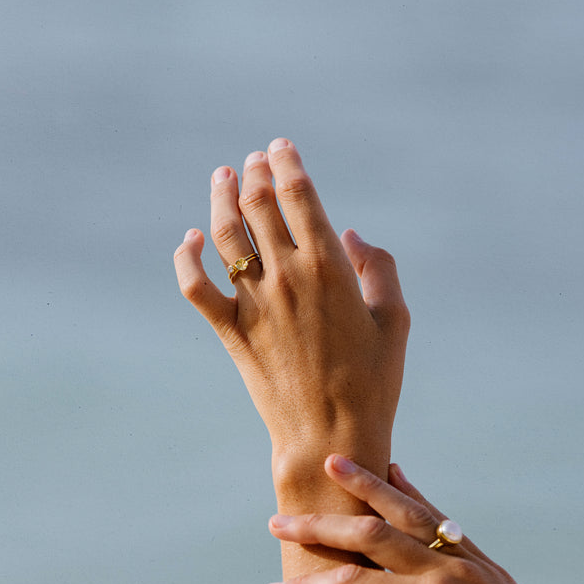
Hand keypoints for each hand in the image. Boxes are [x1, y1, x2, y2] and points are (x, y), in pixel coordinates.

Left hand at [173, 140, 409, 490]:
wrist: (331, 436)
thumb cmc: (374, 381)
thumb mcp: (395, 319)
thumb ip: (377, 267)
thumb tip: (351, 234)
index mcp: (330, 267)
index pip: (299, 196)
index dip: (287, 164)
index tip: (280, 148)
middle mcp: (287, 276)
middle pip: (259, 205)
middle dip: (255, 174)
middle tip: (253, 160)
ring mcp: (254, 302)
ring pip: (225, 233)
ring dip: (220, 197)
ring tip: (222, 176)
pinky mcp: (231, 331)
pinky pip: (196, 286)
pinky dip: (187, 257)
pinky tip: (190, 238)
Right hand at [263, 457, 583, 583]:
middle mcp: (447, 569)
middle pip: (372, 535)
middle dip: (322, 526)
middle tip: (277, 519)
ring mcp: (466, 558)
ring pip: (407, 511)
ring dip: (367, 485)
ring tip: (333, 460)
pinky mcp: (481, 560)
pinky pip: (438, 516)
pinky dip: (413, 492)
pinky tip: (396, 472)